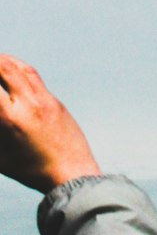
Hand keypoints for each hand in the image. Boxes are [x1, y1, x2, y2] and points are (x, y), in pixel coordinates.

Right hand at [0, 57, 100, 192]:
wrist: (72, 173)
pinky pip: (34, 77)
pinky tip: (11, 70)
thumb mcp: (1, 158)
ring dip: (3, 60)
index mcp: (11, 118)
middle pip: (4, 67)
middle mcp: (29, 103)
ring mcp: (45, 99)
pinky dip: (19, 69)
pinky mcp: (56, 102)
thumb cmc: (32, 171)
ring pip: (21, 68)